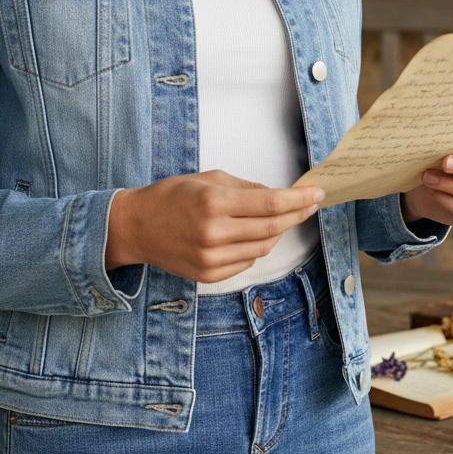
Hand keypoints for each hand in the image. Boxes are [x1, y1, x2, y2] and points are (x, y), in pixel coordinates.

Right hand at [106, 170, 324, 282]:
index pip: (270, 203)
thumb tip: (278, 195)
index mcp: (214, 203)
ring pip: (263, 248)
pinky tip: (253, 235)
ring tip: (278, 217)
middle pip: (272, 227)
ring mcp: (211, 258)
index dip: (298, 199)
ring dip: (276, 231)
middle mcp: (214, 233)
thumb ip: (246, 187)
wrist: (136, 227)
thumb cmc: (171, 196)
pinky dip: (256, 247)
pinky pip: (247, 262)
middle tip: (310, 204)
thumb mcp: (208, 178)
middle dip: (296, 214)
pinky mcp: (209, 274)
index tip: (317, 193)